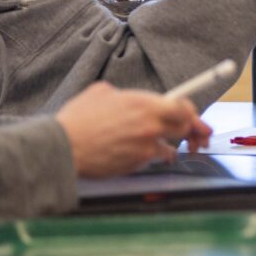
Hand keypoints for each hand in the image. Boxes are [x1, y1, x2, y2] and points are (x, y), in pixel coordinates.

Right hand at [55, 82, 212, 178]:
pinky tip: (141, 155)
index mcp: (145, 104)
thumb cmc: (78, 119)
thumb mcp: (101, 92)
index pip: (183, 106)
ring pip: (170, 148)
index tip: (191, 114)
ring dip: (167, 147)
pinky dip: (150, 158)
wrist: (64, 146)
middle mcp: (150, 125)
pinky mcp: (137, 164)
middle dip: (188, 130)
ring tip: (161, 146)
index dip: (190, 111)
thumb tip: (125, 96)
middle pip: (184, 128)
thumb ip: (123, 93)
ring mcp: (145, 147)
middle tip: (189, 134)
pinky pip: (152, 160)